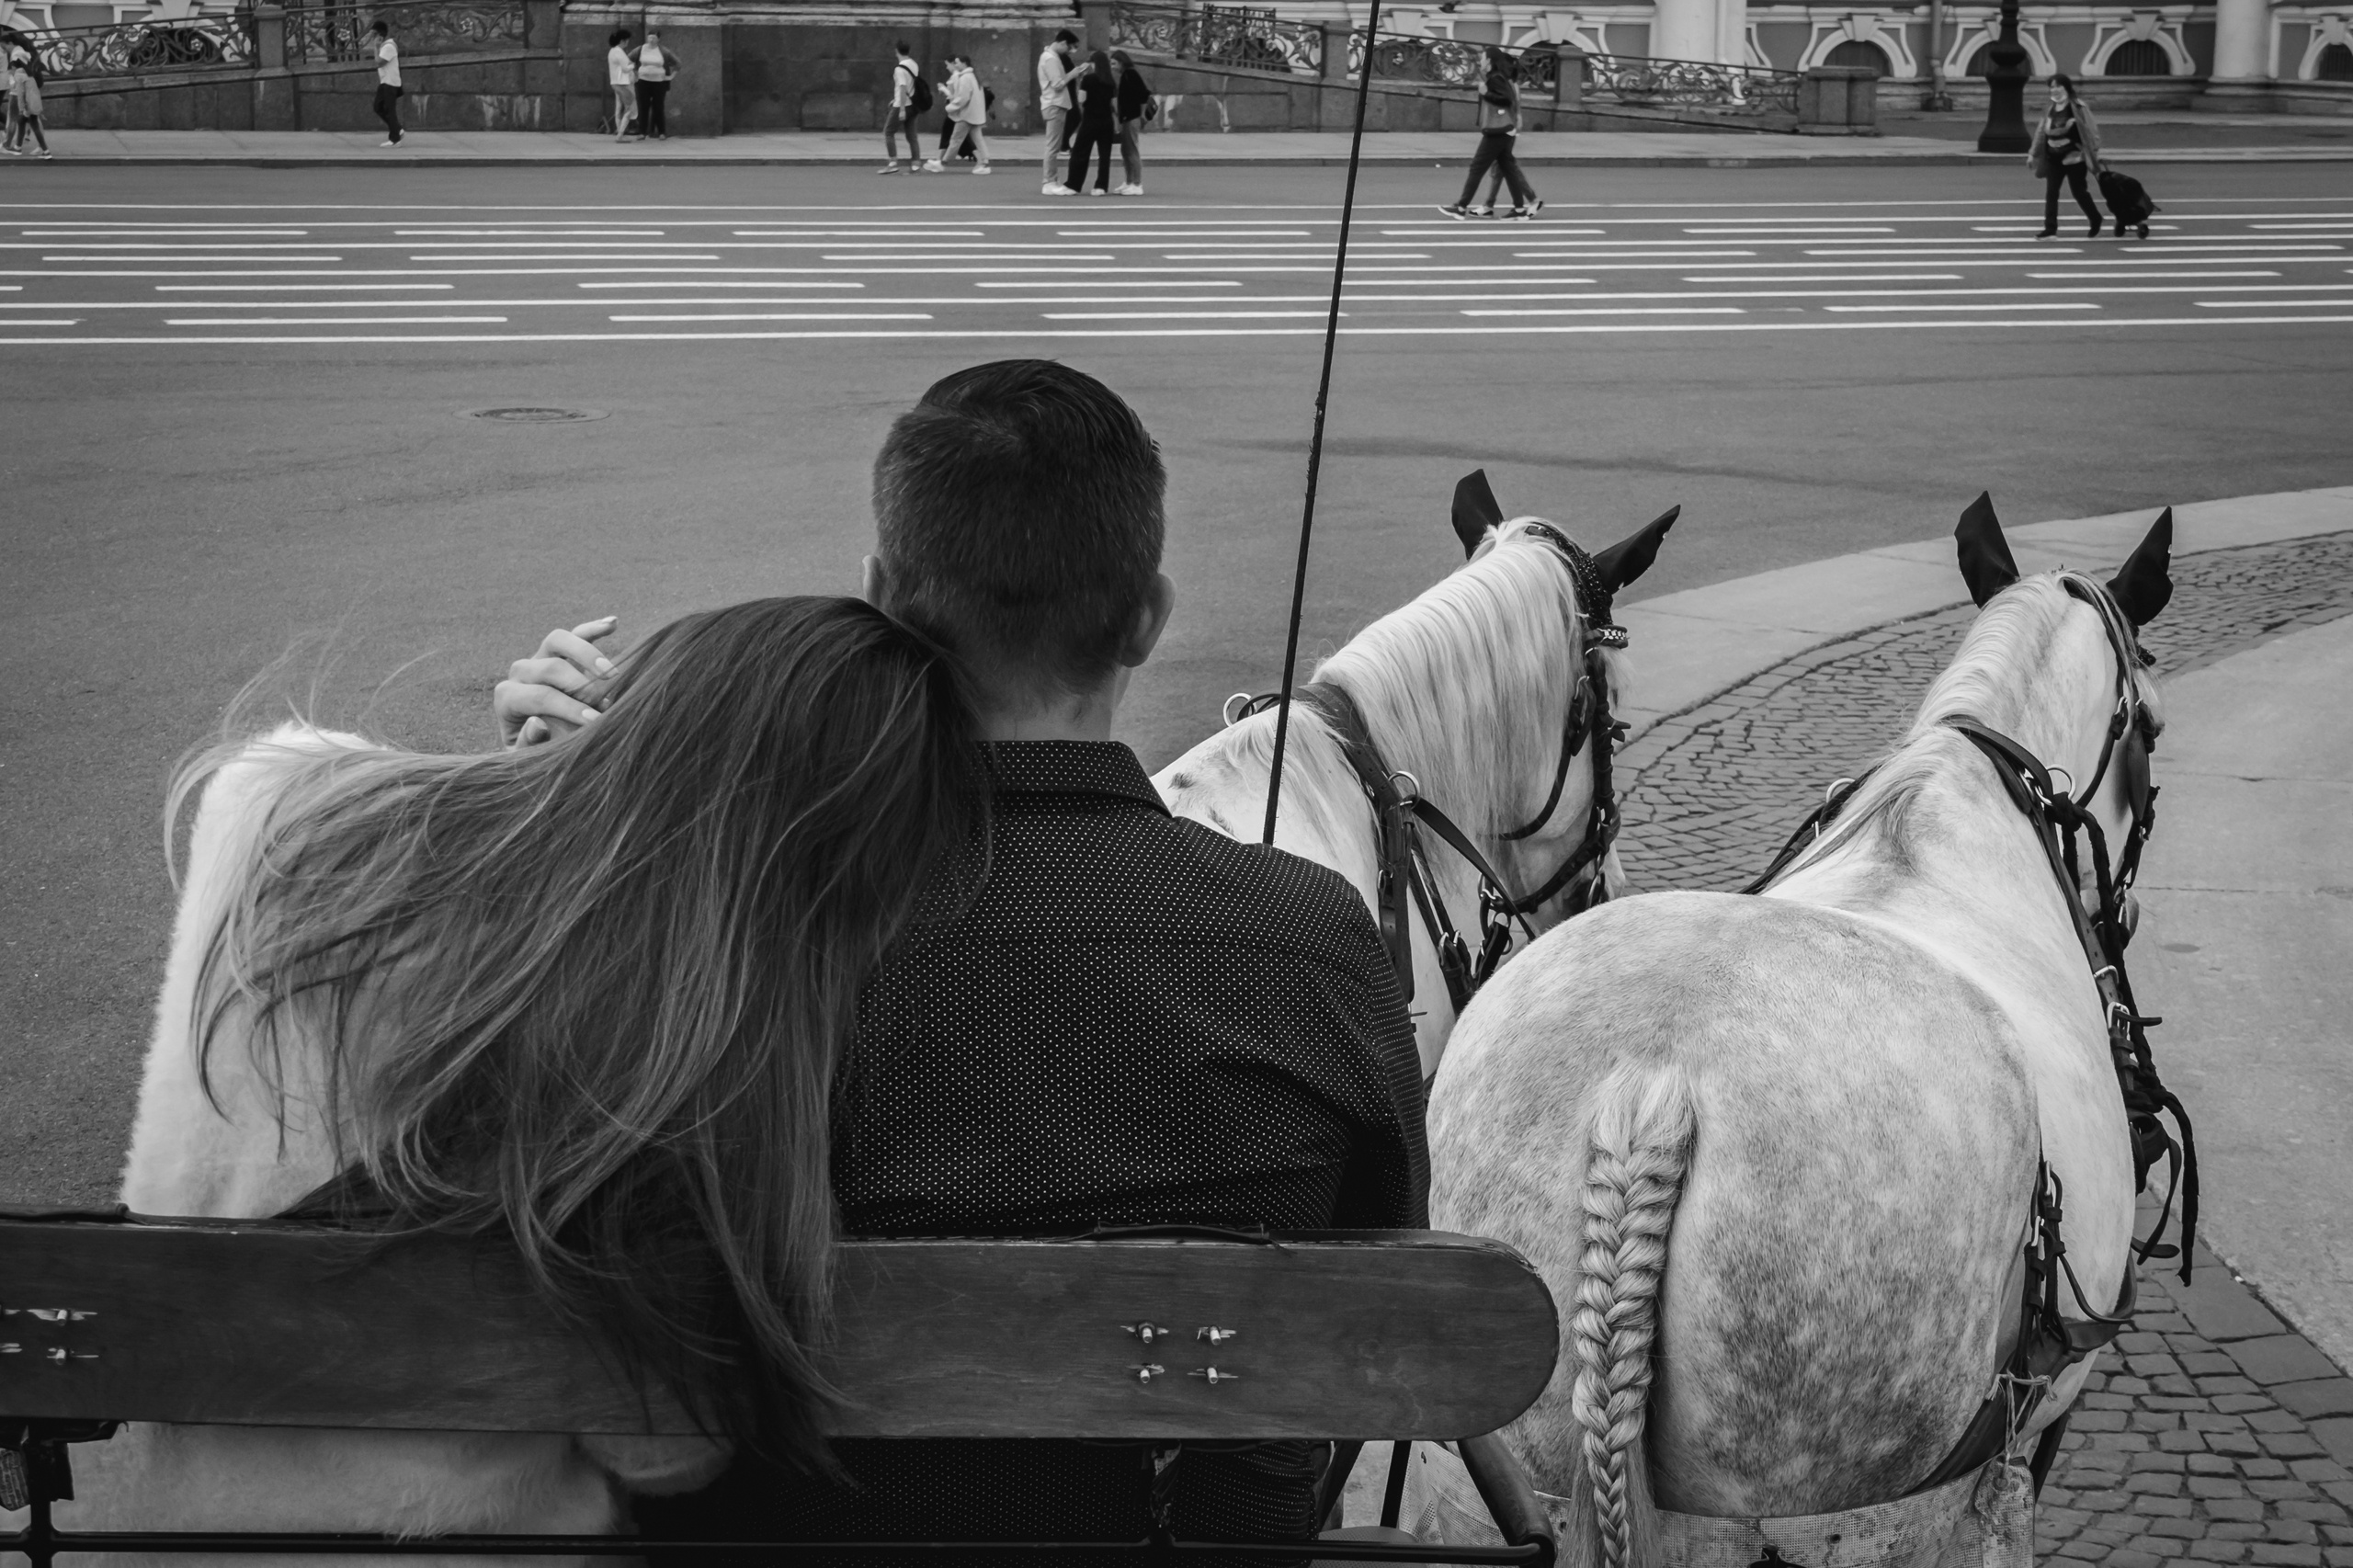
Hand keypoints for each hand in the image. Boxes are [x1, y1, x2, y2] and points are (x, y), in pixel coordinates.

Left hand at [494, 616, 620, 746]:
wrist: (540, 745)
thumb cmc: (536, 754)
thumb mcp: (528, 759)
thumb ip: (528, 745)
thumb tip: (536, 723)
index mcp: (508, 699)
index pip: (538, 696)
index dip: (567, 708)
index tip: (594, 721)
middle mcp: (521, 673)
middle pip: (549, 667)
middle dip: (580, 686)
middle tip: (605, 705)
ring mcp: (540, 658)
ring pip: (558, 640)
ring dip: (587, 654)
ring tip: (612, 673)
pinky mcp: (560, 651)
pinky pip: (575, 633)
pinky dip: (593, 628)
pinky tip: (613, 624)